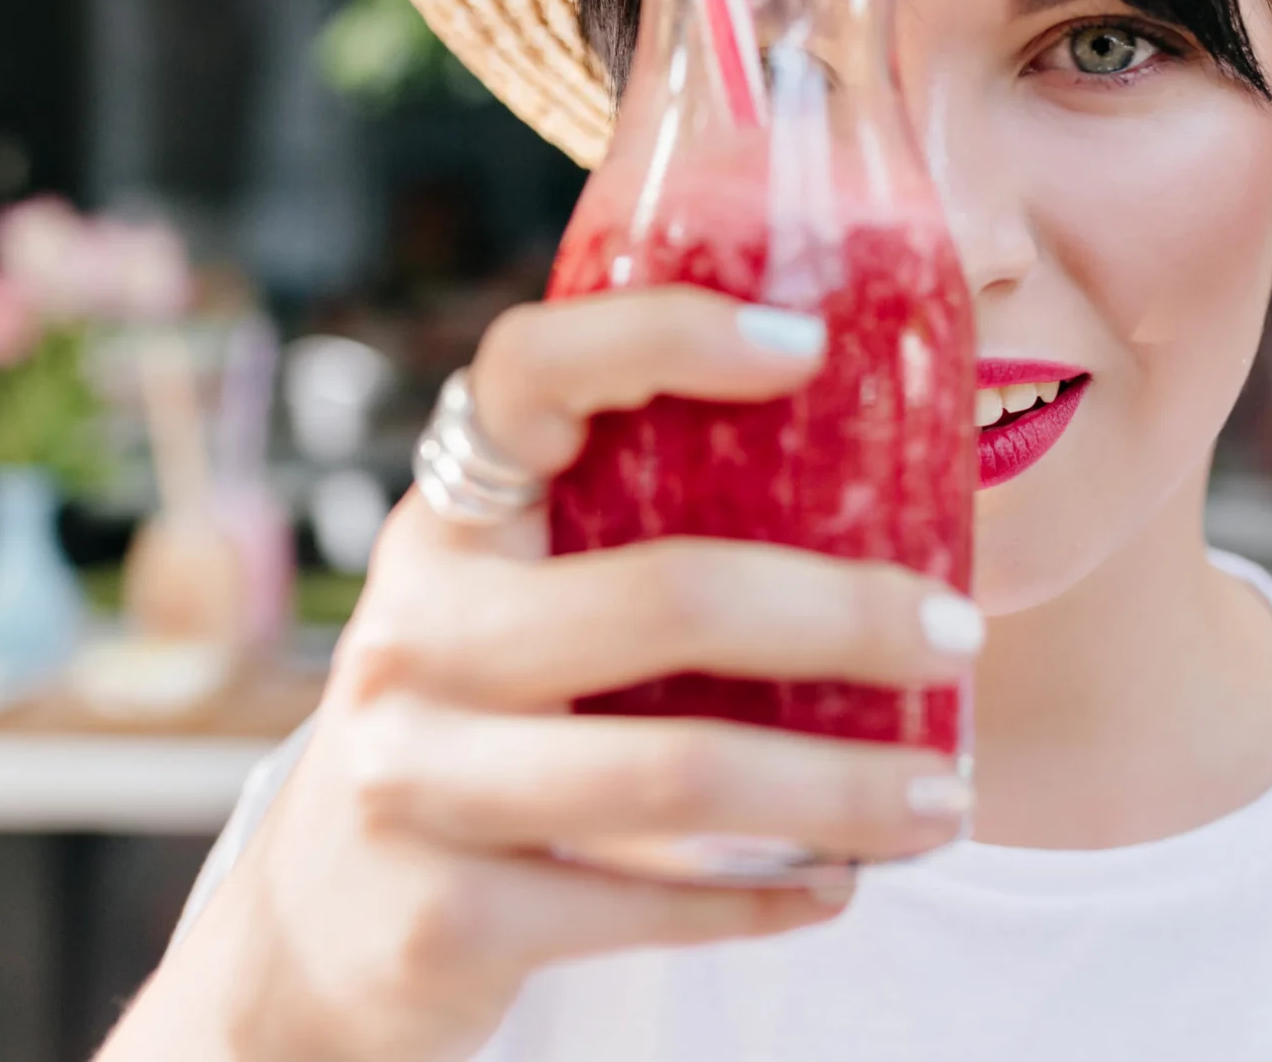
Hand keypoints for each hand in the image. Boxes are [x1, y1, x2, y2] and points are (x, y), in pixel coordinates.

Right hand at [99, 287, 983, 1061]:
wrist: (315, 936)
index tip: (807, 344)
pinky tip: (838, 885)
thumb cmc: (475, 731)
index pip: (527, 374)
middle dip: (845, 616)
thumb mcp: (508, 613)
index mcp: (449, 526)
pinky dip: (771, 896)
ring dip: (844, 790)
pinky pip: (653, 905)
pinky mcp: (441, 919)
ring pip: (680, 773)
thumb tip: (881, 476)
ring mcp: (416, 778)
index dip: (660, 334)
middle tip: (957, 633)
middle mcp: (416, 632)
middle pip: (668, 595)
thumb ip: (622, 545)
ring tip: (944, 798)